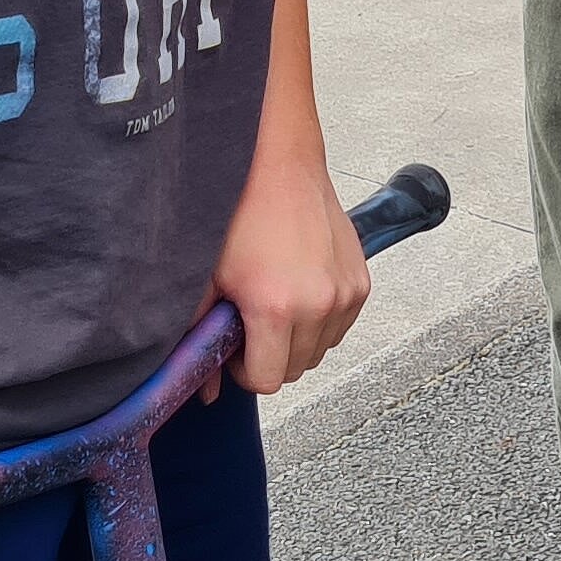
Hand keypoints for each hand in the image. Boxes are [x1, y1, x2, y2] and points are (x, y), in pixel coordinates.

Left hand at [212, 153, 372, 394]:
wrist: (283, 169)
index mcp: (276, 308)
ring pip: (320, 350)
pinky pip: (340, 327)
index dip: (245, 370)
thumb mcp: (208, 280)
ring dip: (298, 339)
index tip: (237, 346)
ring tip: (278, 301)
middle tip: (253, 321)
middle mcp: (318, 305)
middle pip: (294, 370)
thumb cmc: (241, 216)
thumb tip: (202, 391)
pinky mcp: (361, 283)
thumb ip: (200, 339)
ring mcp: (345, 294)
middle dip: (270, 355)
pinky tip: (301, 290)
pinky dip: (321, 321)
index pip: (267, 382)